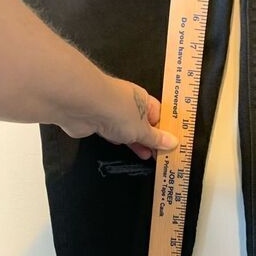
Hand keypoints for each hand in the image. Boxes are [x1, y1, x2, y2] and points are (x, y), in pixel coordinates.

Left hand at [61, 76, 177, 160]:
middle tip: (159, 155)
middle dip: (150, 139)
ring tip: (146, 156)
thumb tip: (172, 142)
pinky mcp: (97, 121)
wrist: (83, 104)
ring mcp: (111, 112)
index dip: (164, 131)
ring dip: (135, 142)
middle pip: (143, 124)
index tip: (170, 147)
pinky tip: (122, 146)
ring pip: (126, 129)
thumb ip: (156, 138)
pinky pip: (110, 132)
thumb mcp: (142, 130)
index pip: (159, 116)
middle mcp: (128, 103)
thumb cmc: (117, 109)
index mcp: (143, 99)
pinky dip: (117, 140)